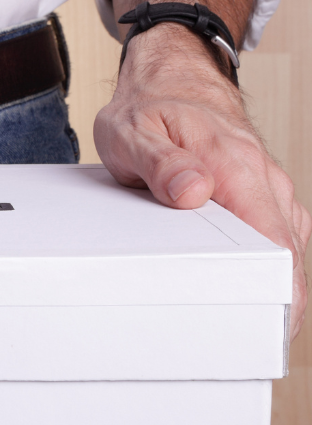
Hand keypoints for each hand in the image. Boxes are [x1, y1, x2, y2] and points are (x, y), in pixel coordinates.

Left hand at [95, 24, 310, 339]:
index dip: (280, 292)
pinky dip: (274, 264)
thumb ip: (161, 164)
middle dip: (279, 301)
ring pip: (289, 246)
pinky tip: (256, 290)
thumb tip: (193, 191)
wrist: (171, 81)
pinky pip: (281, 235)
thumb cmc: (150, 108)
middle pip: (289, 254)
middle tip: (252, 343)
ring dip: (278, 286)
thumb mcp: (134, 132)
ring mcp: (268, 187)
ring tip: (252, 329)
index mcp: (237, 168)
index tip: (270, 328)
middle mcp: (263, 179)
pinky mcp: (263, 194)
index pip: (275, 242)